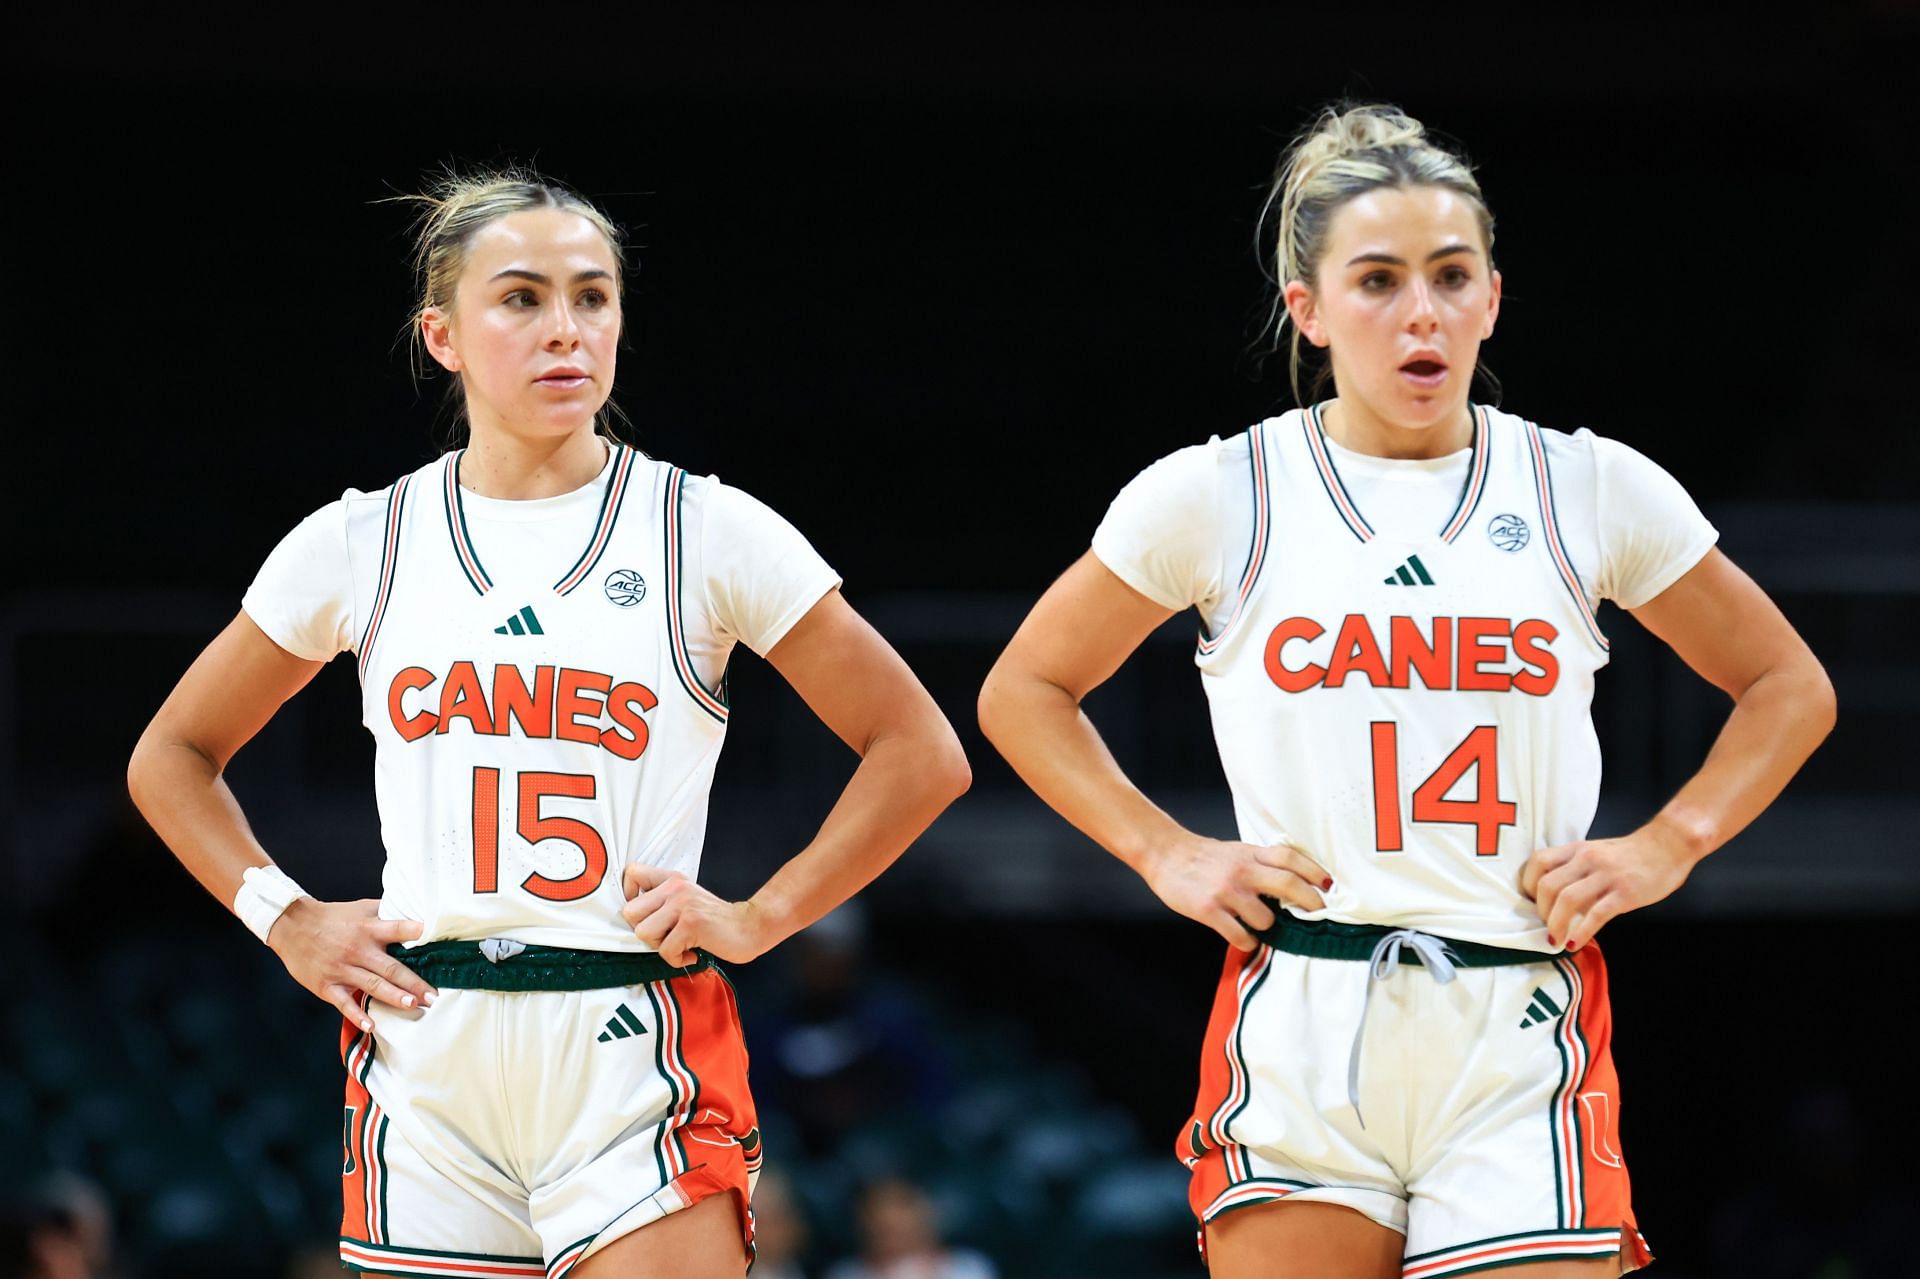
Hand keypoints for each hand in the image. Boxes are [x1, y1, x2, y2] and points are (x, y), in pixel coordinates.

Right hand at [267, 897, 434, 1030]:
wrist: (292, 926)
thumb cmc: (332, 917)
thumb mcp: (361, 908)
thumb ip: (386, 912)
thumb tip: (415, 912)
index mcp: (368, 929)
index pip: (396, 929)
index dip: (413, 932)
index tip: (432, 939)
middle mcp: (357, 950)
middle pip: (390, 968)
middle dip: (414, 983)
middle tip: (433, 996)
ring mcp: (342, 970)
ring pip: (372, 986)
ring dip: (394, 997)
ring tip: (414, 1005)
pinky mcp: (327, 985)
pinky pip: (344, 1003)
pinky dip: (357, 1015)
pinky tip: (372, 1026)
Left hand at [622, 865, 770, 966]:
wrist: (750, 927)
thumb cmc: (716, 920)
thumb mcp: (687, 899)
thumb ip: (663, 900)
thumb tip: (631, 915)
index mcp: (672, 879)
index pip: (632, 873)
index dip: (629, 896)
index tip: (645, 914)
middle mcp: (675, 888)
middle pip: (630, 912)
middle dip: (645, 931)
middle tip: (666, 935)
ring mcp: (683, 905)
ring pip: (643, 933)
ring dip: (661, 946)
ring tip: (680, 943)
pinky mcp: (691, 924)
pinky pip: (665, 950)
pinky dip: (677, 959)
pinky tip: (692, 953)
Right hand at [1143, 835, 1329, 950]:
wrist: (1165, 854)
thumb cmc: (1205, 857)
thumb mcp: (1237, 851)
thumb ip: (1262, 863)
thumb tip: (1295, 883)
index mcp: (1251, 854)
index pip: (1291, 859)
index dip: (1315, 872)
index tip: (1329, 886)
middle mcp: (1242, 871)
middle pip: (1289, 884)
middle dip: (1310, 902)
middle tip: (1318, 914)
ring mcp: (1226, 891)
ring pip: (1266, 918)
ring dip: (1269, 927)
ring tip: (1260, 925)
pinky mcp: (1209, 910)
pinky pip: (1240, 935)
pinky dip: (1248, 941)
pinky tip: (1243, 936)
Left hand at [1520, 822, 1695, 949]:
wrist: (1669, 845)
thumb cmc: (1630, 854)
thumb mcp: (1596, 852)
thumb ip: (1575, 868)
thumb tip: (1554, 897)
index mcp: (1577, 849)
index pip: (1538, 861)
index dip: (1527, 884)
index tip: (1529, 902)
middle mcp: (1587, 860)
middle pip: (1547, 885)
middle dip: (1541, 911)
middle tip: (1546, 926)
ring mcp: (1606, 876)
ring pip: (1567, 900)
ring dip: (1556, 924)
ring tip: (1555, 940)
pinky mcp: (1624, 893)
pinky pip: (1596, 914)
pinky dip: (1582, 932)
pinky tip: (1576, 943)